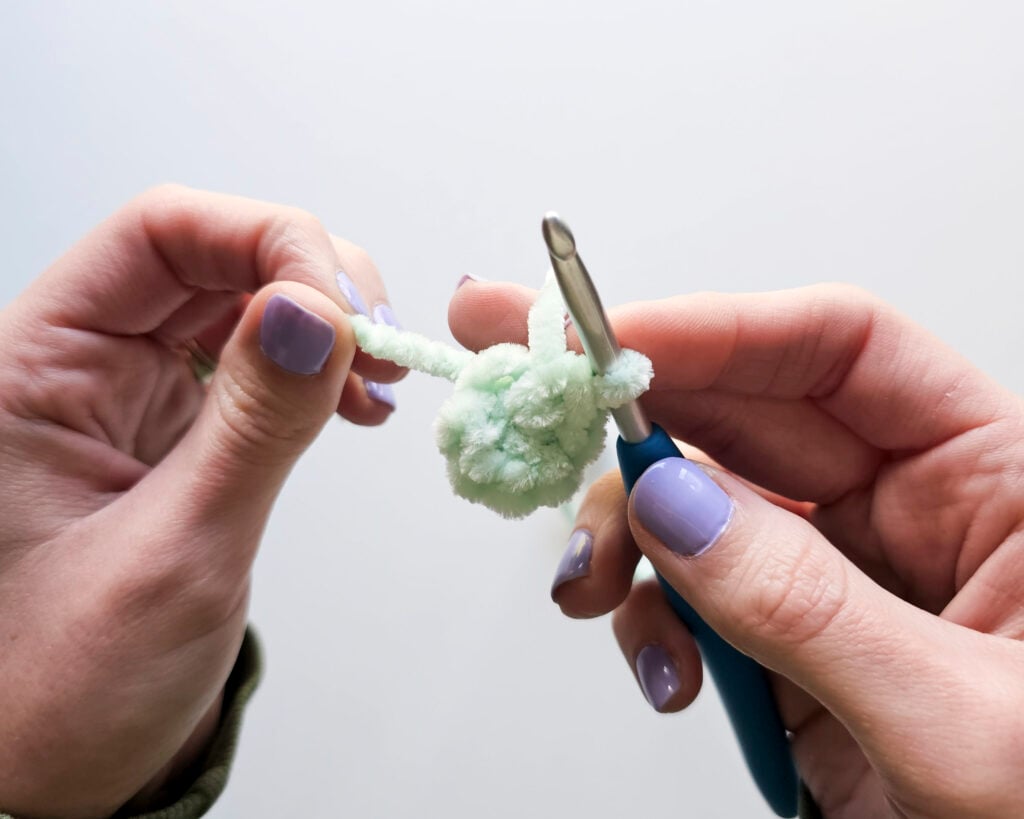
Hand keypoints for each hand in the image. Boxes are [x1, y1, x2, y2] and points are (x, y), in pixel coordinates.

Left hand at [0, 185, 402, 816]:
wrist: (48, 764)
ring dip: (325, 321)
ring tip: (379, 374)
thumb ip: (252, 426)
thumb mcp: (175, 555)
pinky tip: (356, 400)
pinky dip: (318, 367)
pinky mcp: (175, 426)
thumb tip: (316, 312)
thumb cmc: (61, 687)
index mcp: (35, 368)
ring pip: (243, 299)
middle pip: (211, 252)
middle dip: (311, 279)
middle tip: (378, 342)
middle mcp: (80, 362)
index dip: (264, 240)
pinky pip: (256, 360)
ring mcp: (131, 392)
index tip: (343, 305)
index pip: (158, 234)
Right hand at [450, 280, 1023, 817]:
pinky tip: (665, 673)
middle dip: (626, 413)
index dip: (717, 332)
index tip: (603, 344)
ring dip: (626, 537)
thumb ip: (809, 608)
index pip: (841, 353)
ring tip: (587, 588)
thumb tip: (674, 505)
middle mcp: (908, 511)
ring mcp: (839, 579)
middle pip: (743, 416)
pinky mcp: (792, 644)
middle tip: (525, 393)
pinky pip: (695, 597)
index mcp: (993, 480)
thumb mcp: (959, 724)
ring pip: (698, 506)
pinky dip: (654, 623)